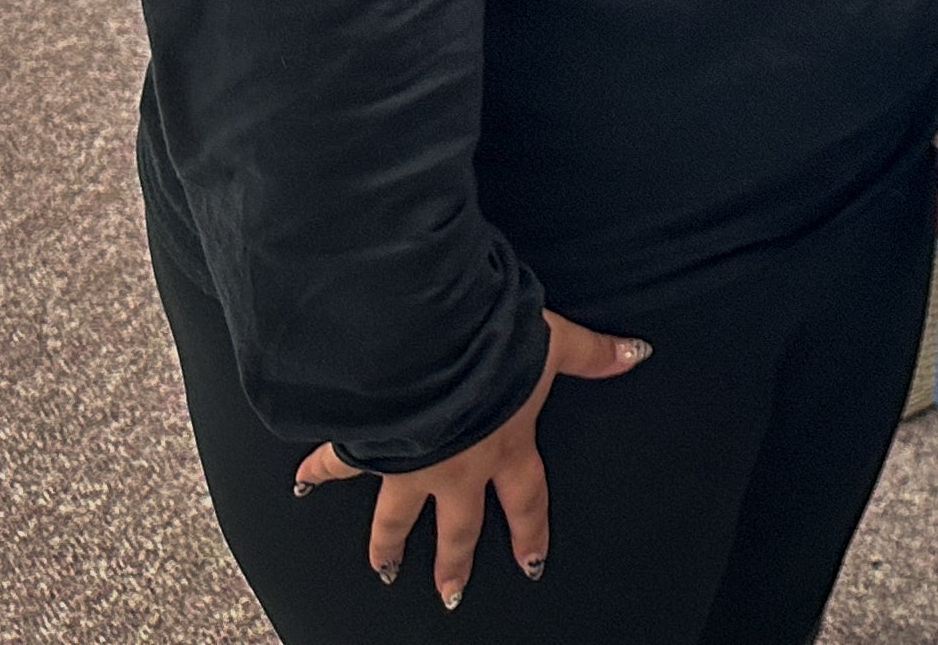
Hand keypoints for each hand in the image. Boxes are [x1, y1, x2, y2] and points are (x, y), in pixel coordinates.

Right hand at [291, 312, 650, 605]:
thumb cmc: (493, 347)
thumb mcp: (554, 342)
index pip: (525, 501)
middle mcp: (457, 467)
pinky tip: (300, 482)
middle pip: (458, 528)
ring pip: (396, 517)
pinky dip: (318, 471)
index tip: (529, 567)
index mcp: (504, 447)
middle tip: (449, 595)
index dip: (529, 536)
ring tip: (383, 570)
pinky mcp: (368, 446)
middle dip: (454, 564)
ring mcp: (409, 464)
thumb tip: (636, 353)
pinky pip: (338, 462)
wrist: (428, 348)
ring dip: (388, 544)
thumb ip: (594, 354)